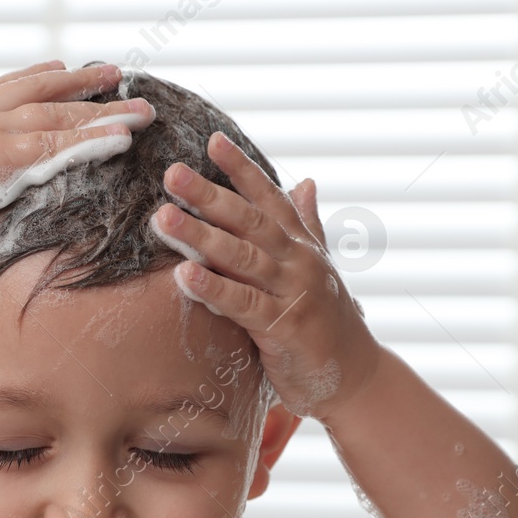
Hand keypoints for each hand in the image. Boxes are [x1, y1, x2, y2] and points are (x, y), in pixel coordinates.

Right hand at [0, 60, 156, 268]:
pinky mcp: (1, 160)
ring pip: (59, 117)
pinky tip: (123, 139)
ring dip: (105, 113)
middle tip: (117, 73)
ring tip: (142, 109)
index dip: (37, 76)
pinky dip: (93, 141)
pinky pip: (59, 147)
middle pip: (40, 93)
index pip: (3, 90)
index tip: (63, 65)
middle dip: (82, 83)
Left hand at [153, 131, 380, 420]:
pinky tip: (183, 276)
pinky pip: (243, 304)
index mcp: (302, 245)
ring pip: (243, 257)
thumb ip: (307, 224)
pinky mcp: (285, 328)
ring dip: (201, 236)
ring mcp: (294, 292)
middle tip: (171, 173)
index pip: (270, 198)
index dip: (242, 169)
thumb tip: (305, 181)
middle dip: (209, 195)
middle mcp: (299, 261)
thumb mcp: (317, 268)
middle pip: (249, 221)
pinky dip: (214, 289)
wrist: (355, 378)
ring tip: (163, 218)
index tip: (212, 140)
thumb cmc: (327, 324)